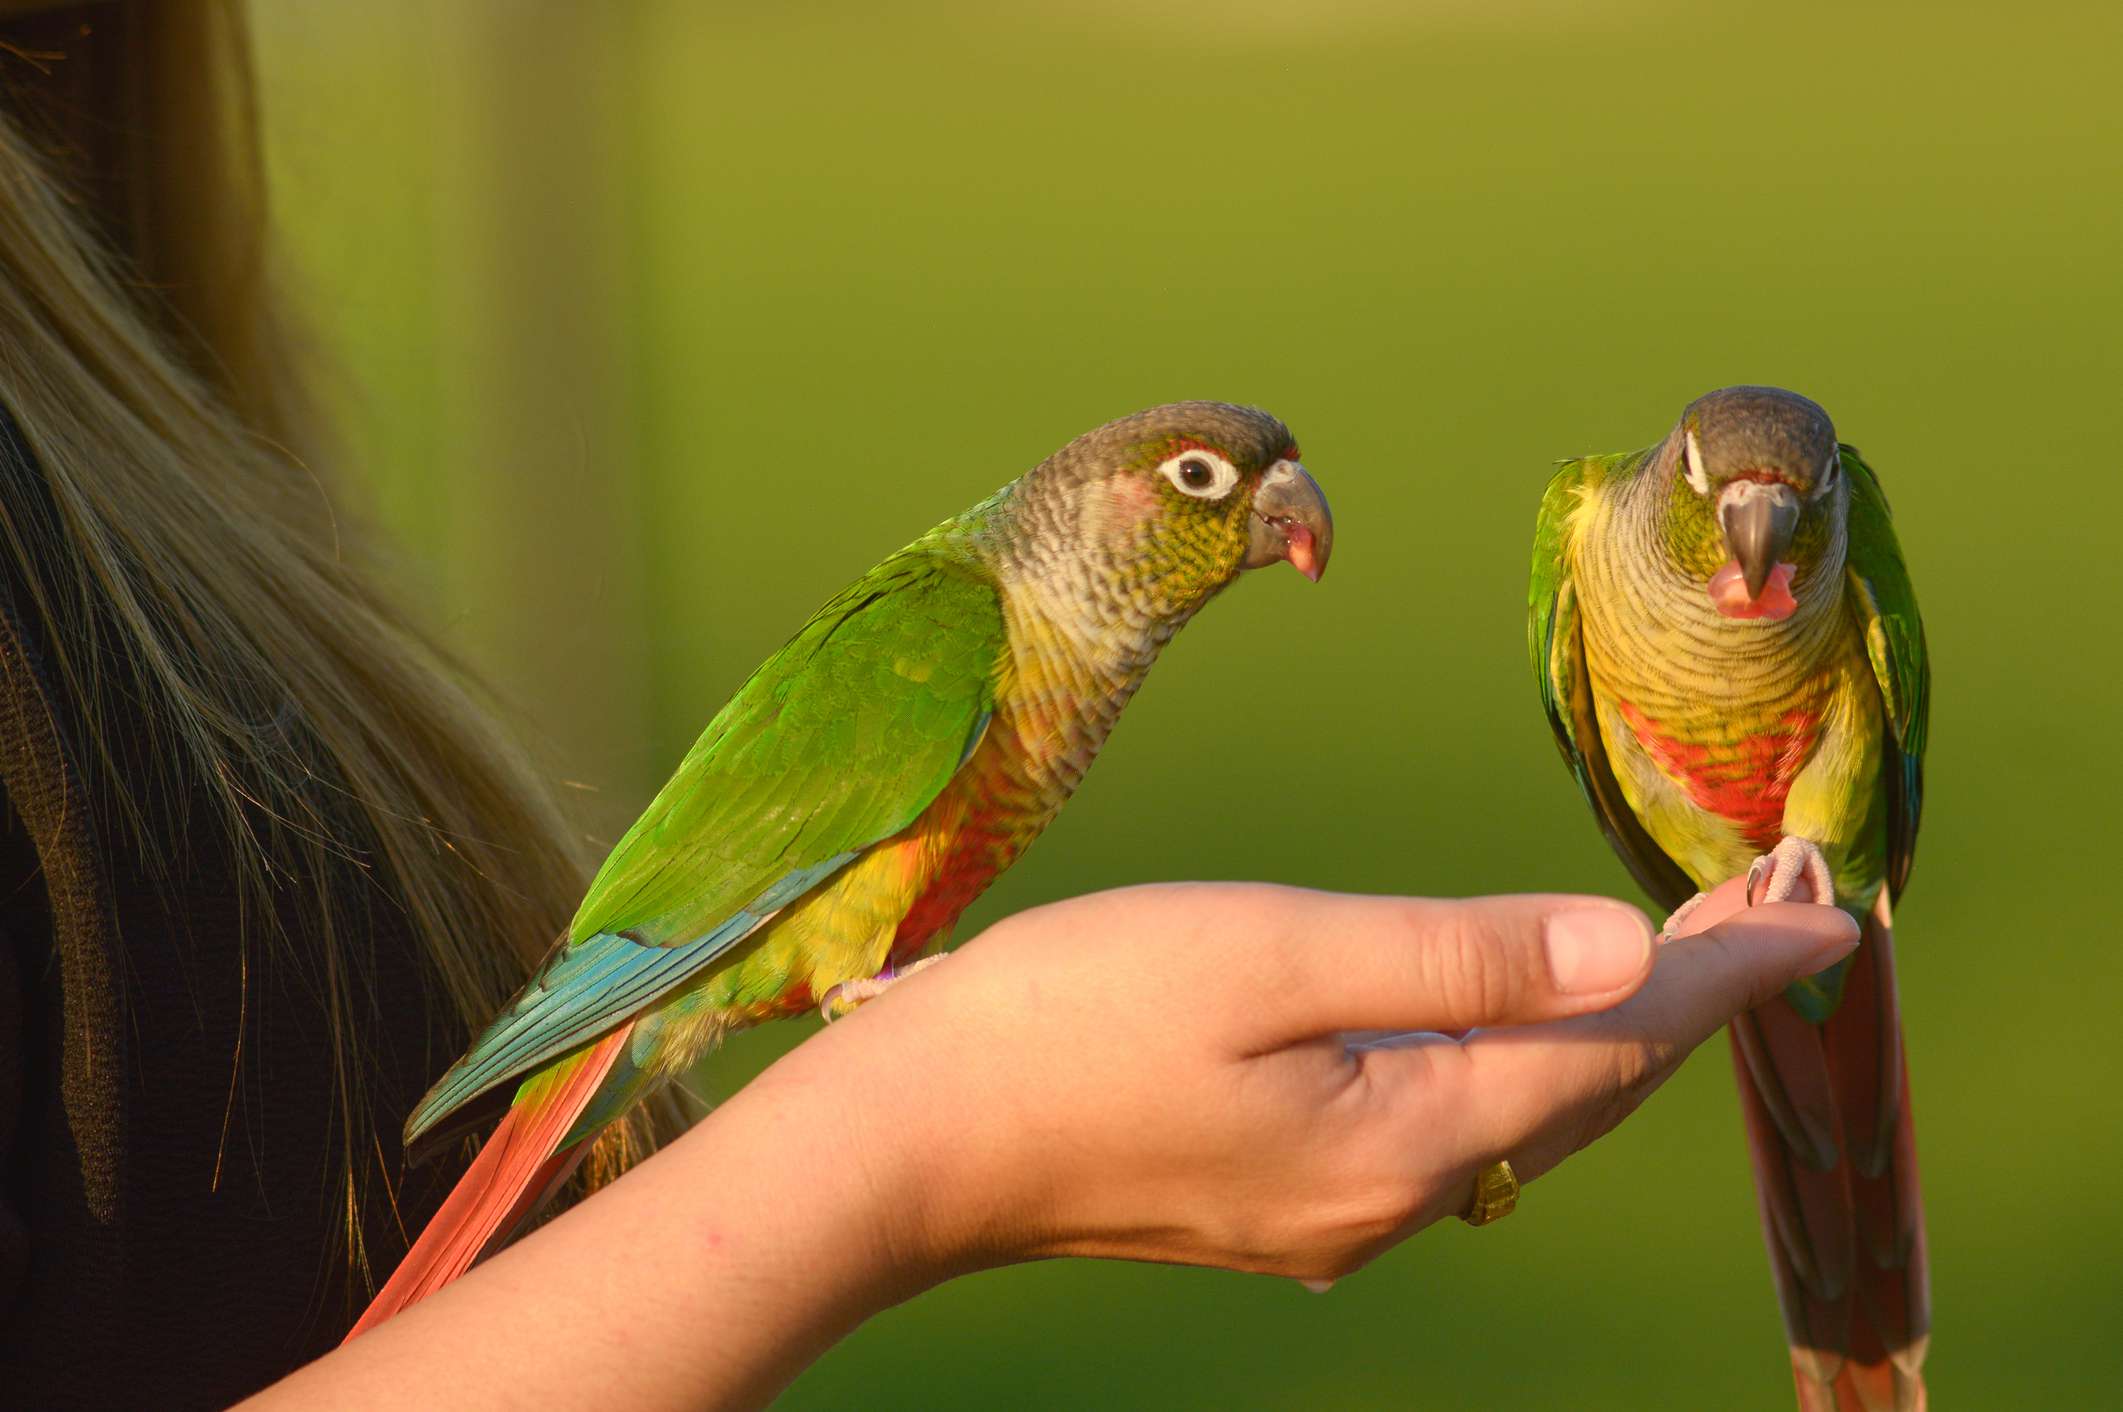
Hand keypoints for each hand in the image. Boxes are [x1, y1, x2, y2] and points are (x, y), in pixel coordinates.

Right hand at [254, 876, 1852, 1411]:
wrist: (910, 1145)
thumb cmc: (1067, 1025)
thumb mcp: (1265, 960)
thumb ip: (1453, 957)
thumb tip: (1619, 948)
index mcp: (1406, 1131)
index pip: (1617, 1041)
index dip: (1725, 966)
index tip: (1824, 908)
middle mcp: (1391, 1195)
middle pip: (1587, 1084)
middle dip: (1691, 992)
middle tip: (1782, 910)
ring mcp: (1330, 1207)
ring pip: (1521, 1104)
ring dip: (1611, 1023)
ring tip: (1681, 948)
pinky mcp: (1276, 1192)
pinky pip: (1449, 1117)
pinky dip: (1518, 1050)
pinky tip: (1517, 1018)